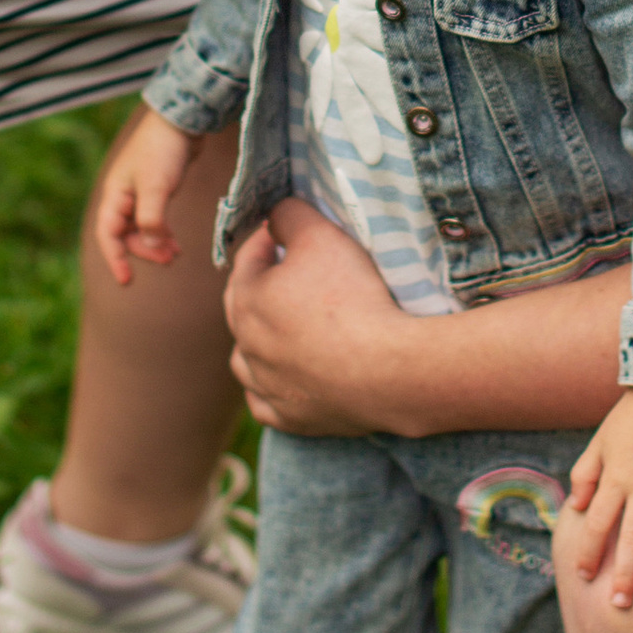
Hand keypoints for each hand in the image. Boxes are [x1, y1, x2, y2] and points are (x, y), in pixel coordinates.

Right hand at [91, 104, 201, 286]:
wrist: (183, 119)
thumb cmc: (164, 149)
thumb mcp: (156, 186)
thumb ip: (152, 219)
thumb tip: (151, 245)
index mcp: (115, 194)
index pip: (108, 234)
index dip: (115, 259)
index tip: (126, 281)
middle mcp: (123, 195)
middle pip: (126, 235)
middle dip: (145, 251)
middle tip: (168, 260)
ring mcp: (140, 192)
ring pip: (142, 228)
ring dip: (156, 244)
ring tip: (176, 255)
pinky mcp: (157, 189)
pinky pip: (154, 219)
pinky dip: (163, 233)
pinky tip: (176, 243)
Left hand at [225, 203, 410, 432]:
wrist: (388, 371)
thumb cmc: (352, 299)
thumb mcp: (322, 235)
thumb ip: (291, 215)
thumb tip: (277, 214)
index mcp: (247, 300)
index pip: (247, 259)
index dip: (267, 239)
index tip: (284, 230)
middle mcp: (247, 346)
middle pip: (243, 308)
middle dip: (261, 285)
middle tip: (287, 271)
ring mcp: (267, 387)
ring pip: (247, 360)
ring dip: (259, 341)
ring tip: (282, 327)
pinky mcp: (291, 418)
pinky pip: (268, 403)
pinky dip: (273, 388)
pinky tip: (285, 379)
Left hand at [567, 389, 632, 606]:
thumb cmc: (630, 417)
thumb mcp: (599, 442)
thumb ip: (585, 474)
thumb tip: (577, 508)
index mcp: (616, 479)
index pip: (599, 523)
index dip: (590, 551)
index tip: (586, 577)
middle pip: (632, 536)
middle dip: (625, 571)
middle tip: (619, 604)